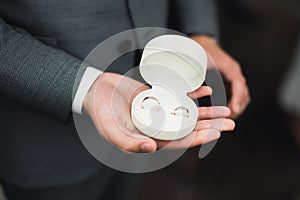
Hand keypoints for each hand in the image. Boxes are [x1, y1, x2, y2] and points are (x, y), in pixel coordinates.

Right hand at [83, 72, 234, 152]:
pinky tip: (208, 89)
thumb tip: (151, 149)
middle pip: (189, 128)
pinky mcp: (158, 95)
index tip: (216, 134)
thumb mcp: (110, 130)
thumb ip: (128, 143)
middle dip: (210, 127)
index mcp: (149, 137)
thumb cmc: (101, 112)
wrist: (96, 90)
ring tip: (227, 110)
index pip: (178, 141)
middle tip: (231, 123)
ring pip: (188, 112)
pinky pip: (179, 94)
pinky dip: (193, 93)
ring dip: (207, 112)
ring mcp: (160, 110)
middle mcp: (158, 125)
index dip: (197, 139)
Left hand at [192, 35, 250, 117]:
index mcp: (228, 66)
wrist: (204, 44)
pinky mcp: (231, 81)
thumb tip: (189, 87)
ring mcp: (234, 77)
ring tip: (228, 118)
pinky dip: (234, 103)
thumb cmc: (200, 52)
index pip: (238, 83)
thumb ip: (195, 74)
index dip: (237, 97)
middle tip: (229, 118)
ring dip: (237, 107)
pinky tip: (227, 112)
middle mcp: (234, 72)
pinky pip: (237, 94)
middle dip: (238, 106)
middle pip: (244, 92)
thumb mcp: (197, 62)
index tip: (234, 109)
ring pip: (243, 95)